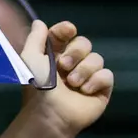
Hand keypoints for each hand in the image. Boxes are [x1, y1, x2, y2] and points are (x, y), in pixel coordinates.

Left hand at [20, 20, 112, 137]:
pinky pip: (107, 74)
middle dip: (75, 52)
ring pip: (97, 58)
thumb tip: (39, 22)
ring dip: (84, 70)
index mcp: (54, 55)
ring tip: (72, 83)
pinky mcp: (101, 89)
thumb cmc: (37, 88)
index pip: (65, 34)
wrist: (50, 115)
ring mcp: (87, 76)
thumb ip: (35, 39)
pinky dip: (96, 81)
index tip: (67, 31)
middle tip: (63, 66)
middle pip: (84, 43)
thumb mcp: (30, 60)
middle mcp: (72, 64)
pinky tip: (85, 91)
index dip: (66, 30)